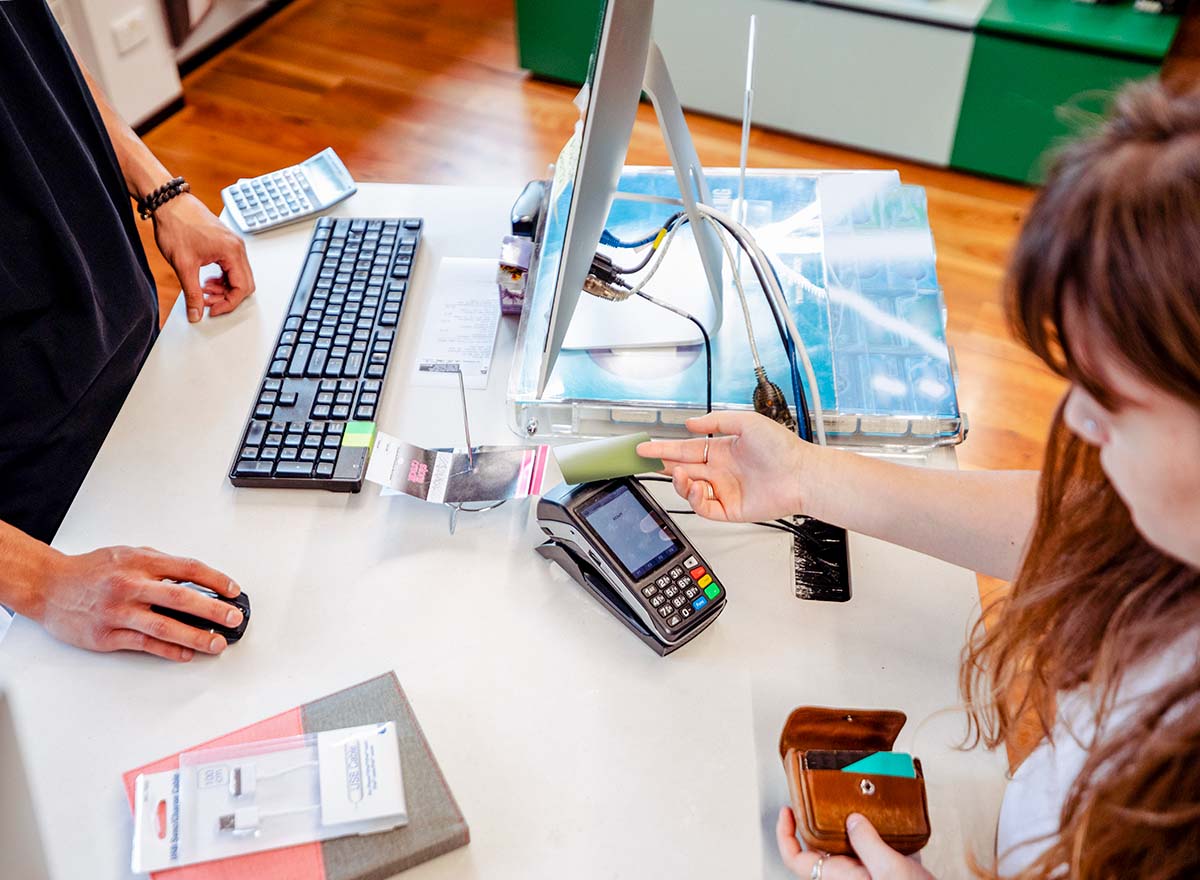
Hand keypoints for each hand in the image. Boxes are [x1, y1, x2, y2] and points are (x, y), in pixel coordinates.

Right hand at [31, 546, 242, 661]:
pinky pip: (143, 645)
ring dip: (195, 637)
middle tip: (233, 619)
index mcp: (140, 563)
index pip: (188, 569)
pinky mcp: (106, 636)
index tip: (232, 590)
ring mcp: (118, 612)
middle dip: (213, 610)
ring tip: (216, 643)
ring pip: (164, 627)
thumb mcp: (128, 554)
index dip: (215, 580)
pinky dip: (168, 651)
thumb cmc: (91, 570)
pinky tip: (186, 654)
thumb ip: (160, 566)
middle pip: (180, 598)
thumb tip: (196, 581)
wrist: (48, 586)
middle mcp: (130, 586)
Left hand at [152, 193, 254, 322]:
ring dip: (223, 288)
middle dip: (227, 297)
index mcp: (232, 252)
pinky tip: (206, 279)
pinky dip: (221, 278)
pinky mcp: (225, 243)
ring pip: (239, 277)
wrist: (169, 204)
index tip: (212, 310)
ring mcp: (233, 244)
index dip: (228, 304)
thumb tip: (196, 313)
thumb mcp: (183, 265)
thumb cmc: (177, 225)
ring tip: (203, 290)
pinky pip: (232, 267)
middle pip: (245, 284)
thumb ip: (192, 294)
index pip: (242, 288)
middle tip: (206, 301)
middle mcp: (237, 248)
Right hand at [636, 412, 817, 522]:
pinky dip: (694, 499)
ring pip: (689, 489)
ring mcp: (724, 490)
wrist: (801, 474)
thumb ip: (716, 421)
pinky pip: (704, 508)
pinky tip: (696, 488)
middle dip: (661, 465)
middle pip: (682, 468)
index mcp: (722, 450)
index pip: (685, 449)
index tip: (645, 446)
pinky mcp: (730, 509)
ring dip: (678, 482)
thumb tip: (690, 424)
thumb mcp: (746, 422)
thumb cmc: (782, 448)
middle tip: (644, 461)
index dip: (664, 448)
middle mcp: (721, 470)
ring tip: (677, 473)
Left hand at [776, 808, 934, 879]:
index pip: (796, 858)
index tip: (787, 811)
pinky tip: (882, 815)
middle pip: (818, 845)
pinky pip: (868, 846)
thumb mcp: (888, 869)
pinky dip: (871, 829)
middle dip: (818, 819)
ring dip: (847, 821)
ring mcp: (863, 872)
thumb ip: (867, 842)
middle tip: (820, 796)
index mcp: (838, 877)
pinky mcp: (881, 870)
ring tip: (851, 799)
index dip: (785, 835)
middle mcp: (846, 876)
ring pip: (844, 843)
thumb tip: (851, 819)